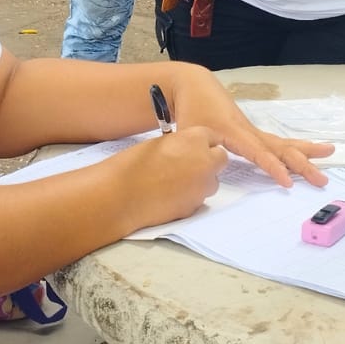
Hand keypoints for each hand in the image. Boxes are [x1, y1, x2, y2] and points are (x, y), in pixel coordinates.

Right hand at [110, 125, 225, 227]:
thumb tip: (187, 152)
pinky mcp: (196, 205)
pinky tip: (170, 196)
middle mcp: (206, 160)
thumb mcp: (160, 144)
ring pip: (212, 181)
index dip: (203, 144)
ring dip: (201, 180)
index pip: (212, 137)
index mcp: (195, 139)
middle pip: (220, 159)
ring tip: (175, 182)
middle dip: (209, 161)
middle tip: (189, 165)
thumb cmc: (135, 165)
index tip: (196, 148)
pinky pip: (199, 198)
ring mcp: (203, 185)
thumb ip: (181, 145)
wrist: (124, 194)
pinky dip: (190, 196)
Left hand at [167, 66, 332, 187]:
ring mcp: (252, 131)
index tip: (288, 181)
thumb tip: (205, 171)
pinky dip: (295, 147)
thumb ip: (197, 153)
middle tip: (322, 179)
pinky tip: (310, 151)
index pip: (257, 152)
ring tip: (330, 151)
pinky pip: (277, 142)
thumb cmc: (190, 111)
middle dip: (302, 164)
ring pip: (283, 143)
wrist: (194, 86)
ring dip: (307, 150)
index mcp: (233, 132)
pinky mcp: (252, 132)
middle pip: (280, 148)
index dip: (272, 167)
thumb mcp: (188, 133)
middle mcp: (248, 131)